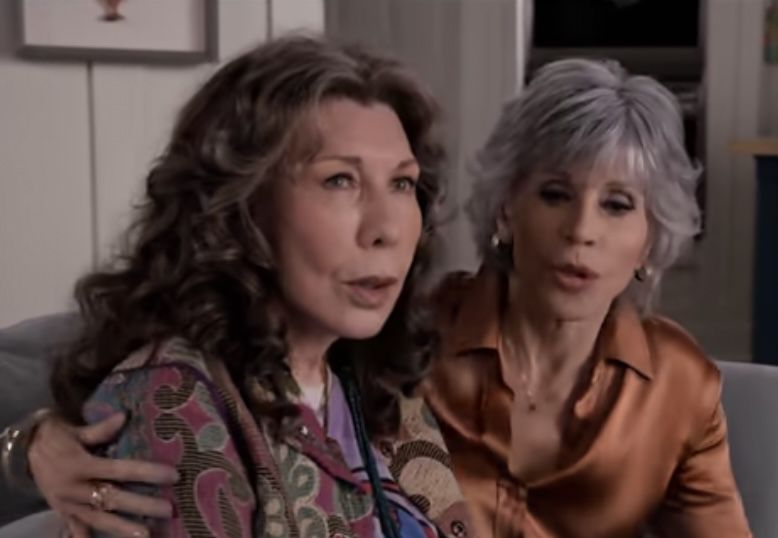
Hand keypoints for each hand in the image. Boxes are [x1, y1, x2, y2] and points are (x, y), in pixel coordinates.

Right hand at [28, 412, 178, 537]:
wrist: (24, 452)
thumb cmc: (55, 438)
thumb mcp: (75, 431)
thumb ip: (100, 429)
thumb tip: (124, 417)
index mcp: (81, 465)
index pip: (119, 470)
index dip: (147, 473)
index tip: (172, 475)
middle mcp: (75, 488)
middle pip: (113, 498)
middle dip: (142, 505)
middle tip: (168, 509)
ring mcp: (68, 504)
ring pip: (98, 519)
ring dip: (123, 527)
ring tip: (146, 534)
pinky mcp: (62, 512)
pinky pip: (76, 529)